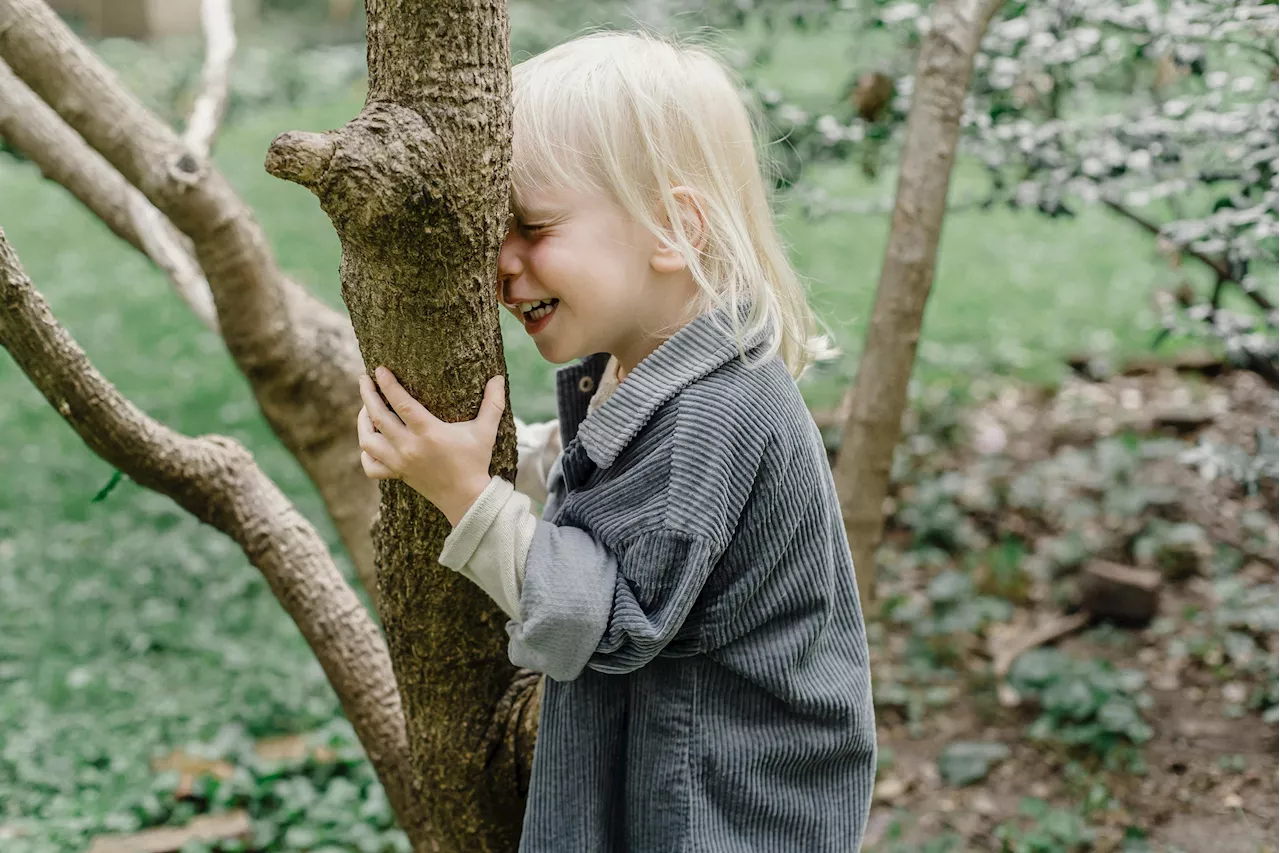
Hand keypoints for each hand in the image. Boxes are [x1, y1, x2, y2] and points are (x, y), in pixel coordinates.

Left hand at [357, 366, 505, 525]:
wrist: (467, 498)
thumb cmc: (475, 462)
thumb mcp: (486, 431)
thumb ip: (493, 403)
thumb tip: (499, 378)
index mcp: (429, 433)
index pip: (401, 403)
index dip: (388, 384)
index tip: (379, 369)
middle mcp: (410, 447)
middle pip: (378, 417)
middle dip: (368, 395)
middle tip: (364, 379)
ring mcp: (400, 462)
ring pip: (368, 440)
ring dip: (362, 421)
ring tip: (365, 407)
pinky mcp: (397, 474)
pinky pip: (371, 466)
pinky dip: (366, 453)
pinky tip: (370, 440)